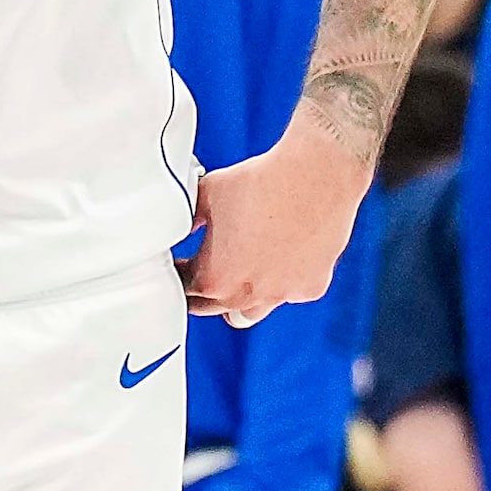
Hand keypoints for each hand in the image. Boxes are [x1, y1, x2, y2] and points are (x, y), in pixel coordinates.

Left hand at [178, 129, 368, 322]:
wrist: (313, 175)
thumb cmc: (260, 183)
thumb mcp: (205, 195)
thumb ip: (187, 218)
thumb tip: (177, 223)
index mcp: (214, 278)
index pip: (185, 289)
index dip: (178, 274)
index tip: (180, 264)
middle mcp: (247, 295)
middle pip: (213, 307)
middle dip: (201, 291)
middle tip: (198, 272)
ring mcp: (282, 294)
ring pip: (249, 314)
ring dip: (237, 300)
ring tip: (233, 277)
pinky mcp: (310, 287)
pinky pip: (286, 295)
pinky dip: (277, 284)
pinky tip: (274, 261)